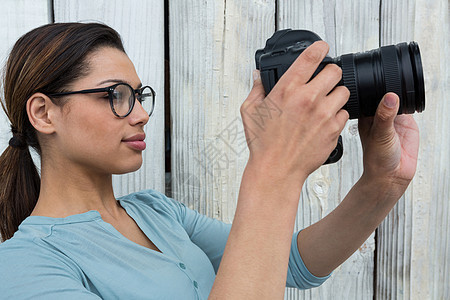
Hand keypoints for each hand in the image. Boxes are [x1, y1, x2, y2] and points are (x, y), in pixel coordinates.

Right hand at [241, 41, 349, 179]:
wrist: (276, 170)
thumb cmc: (262, 143)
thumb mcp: (250, 111)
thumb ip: (256, 89)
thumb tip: (259, 76)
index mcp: (288, 89)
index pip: (312, 56)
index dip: (320, 48)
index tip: (322, 48)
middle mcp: (308, 98)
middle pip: (335, 71)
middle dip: (329, 74)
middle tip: (323, 82)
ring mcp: (324, 114)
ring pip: (344, 91)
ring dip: (335, 95)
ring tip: (324, 104)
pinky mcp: (333, 130)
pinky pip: (344, 114)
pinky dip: (337, 115)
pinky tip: (324, 121)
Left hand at [358, 93, 418, 187]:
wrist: (393, 175)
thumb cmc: (377, 159)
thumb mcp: (380, 135)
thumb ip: (385, 116)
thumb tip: (390, 97)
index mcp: (365, 116)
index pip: (368, 95)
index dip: (372, 87)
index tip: (378, 82)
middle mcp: (378, 114)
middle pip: (384, 94)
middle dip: (389, 89)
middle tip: (393, 92)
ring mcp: (393, 117)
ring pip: (398, 98)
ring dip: (402, 95)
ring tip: (401, 104)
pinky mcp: (407, 121)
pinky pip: (410, 106)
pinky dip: (412, 102)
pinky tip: (411, 106)